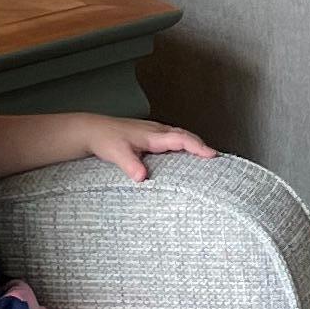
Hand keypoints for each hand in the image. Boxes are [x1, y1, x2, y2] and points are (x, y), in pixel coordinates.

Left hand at [79, 115, 212, 180]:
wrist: (92, 130)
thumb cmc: (105, 139)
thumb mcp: (116, 153)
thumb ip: (130, 164)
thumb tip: (142, 178)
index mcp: (153, 135)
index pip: (181, 139)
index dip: (198, 147)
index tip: (212, 155)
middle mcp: (157, 131)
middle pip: (186, 135)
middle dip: (202, 145)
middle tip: (217, 159)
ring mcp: (154, 132)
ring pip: (180, 135)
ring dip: (194, 144)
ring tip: (207, 157)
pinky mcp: (150, 135)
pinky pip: (173, 138)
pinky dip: (185, 144)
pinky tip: (184, 154)